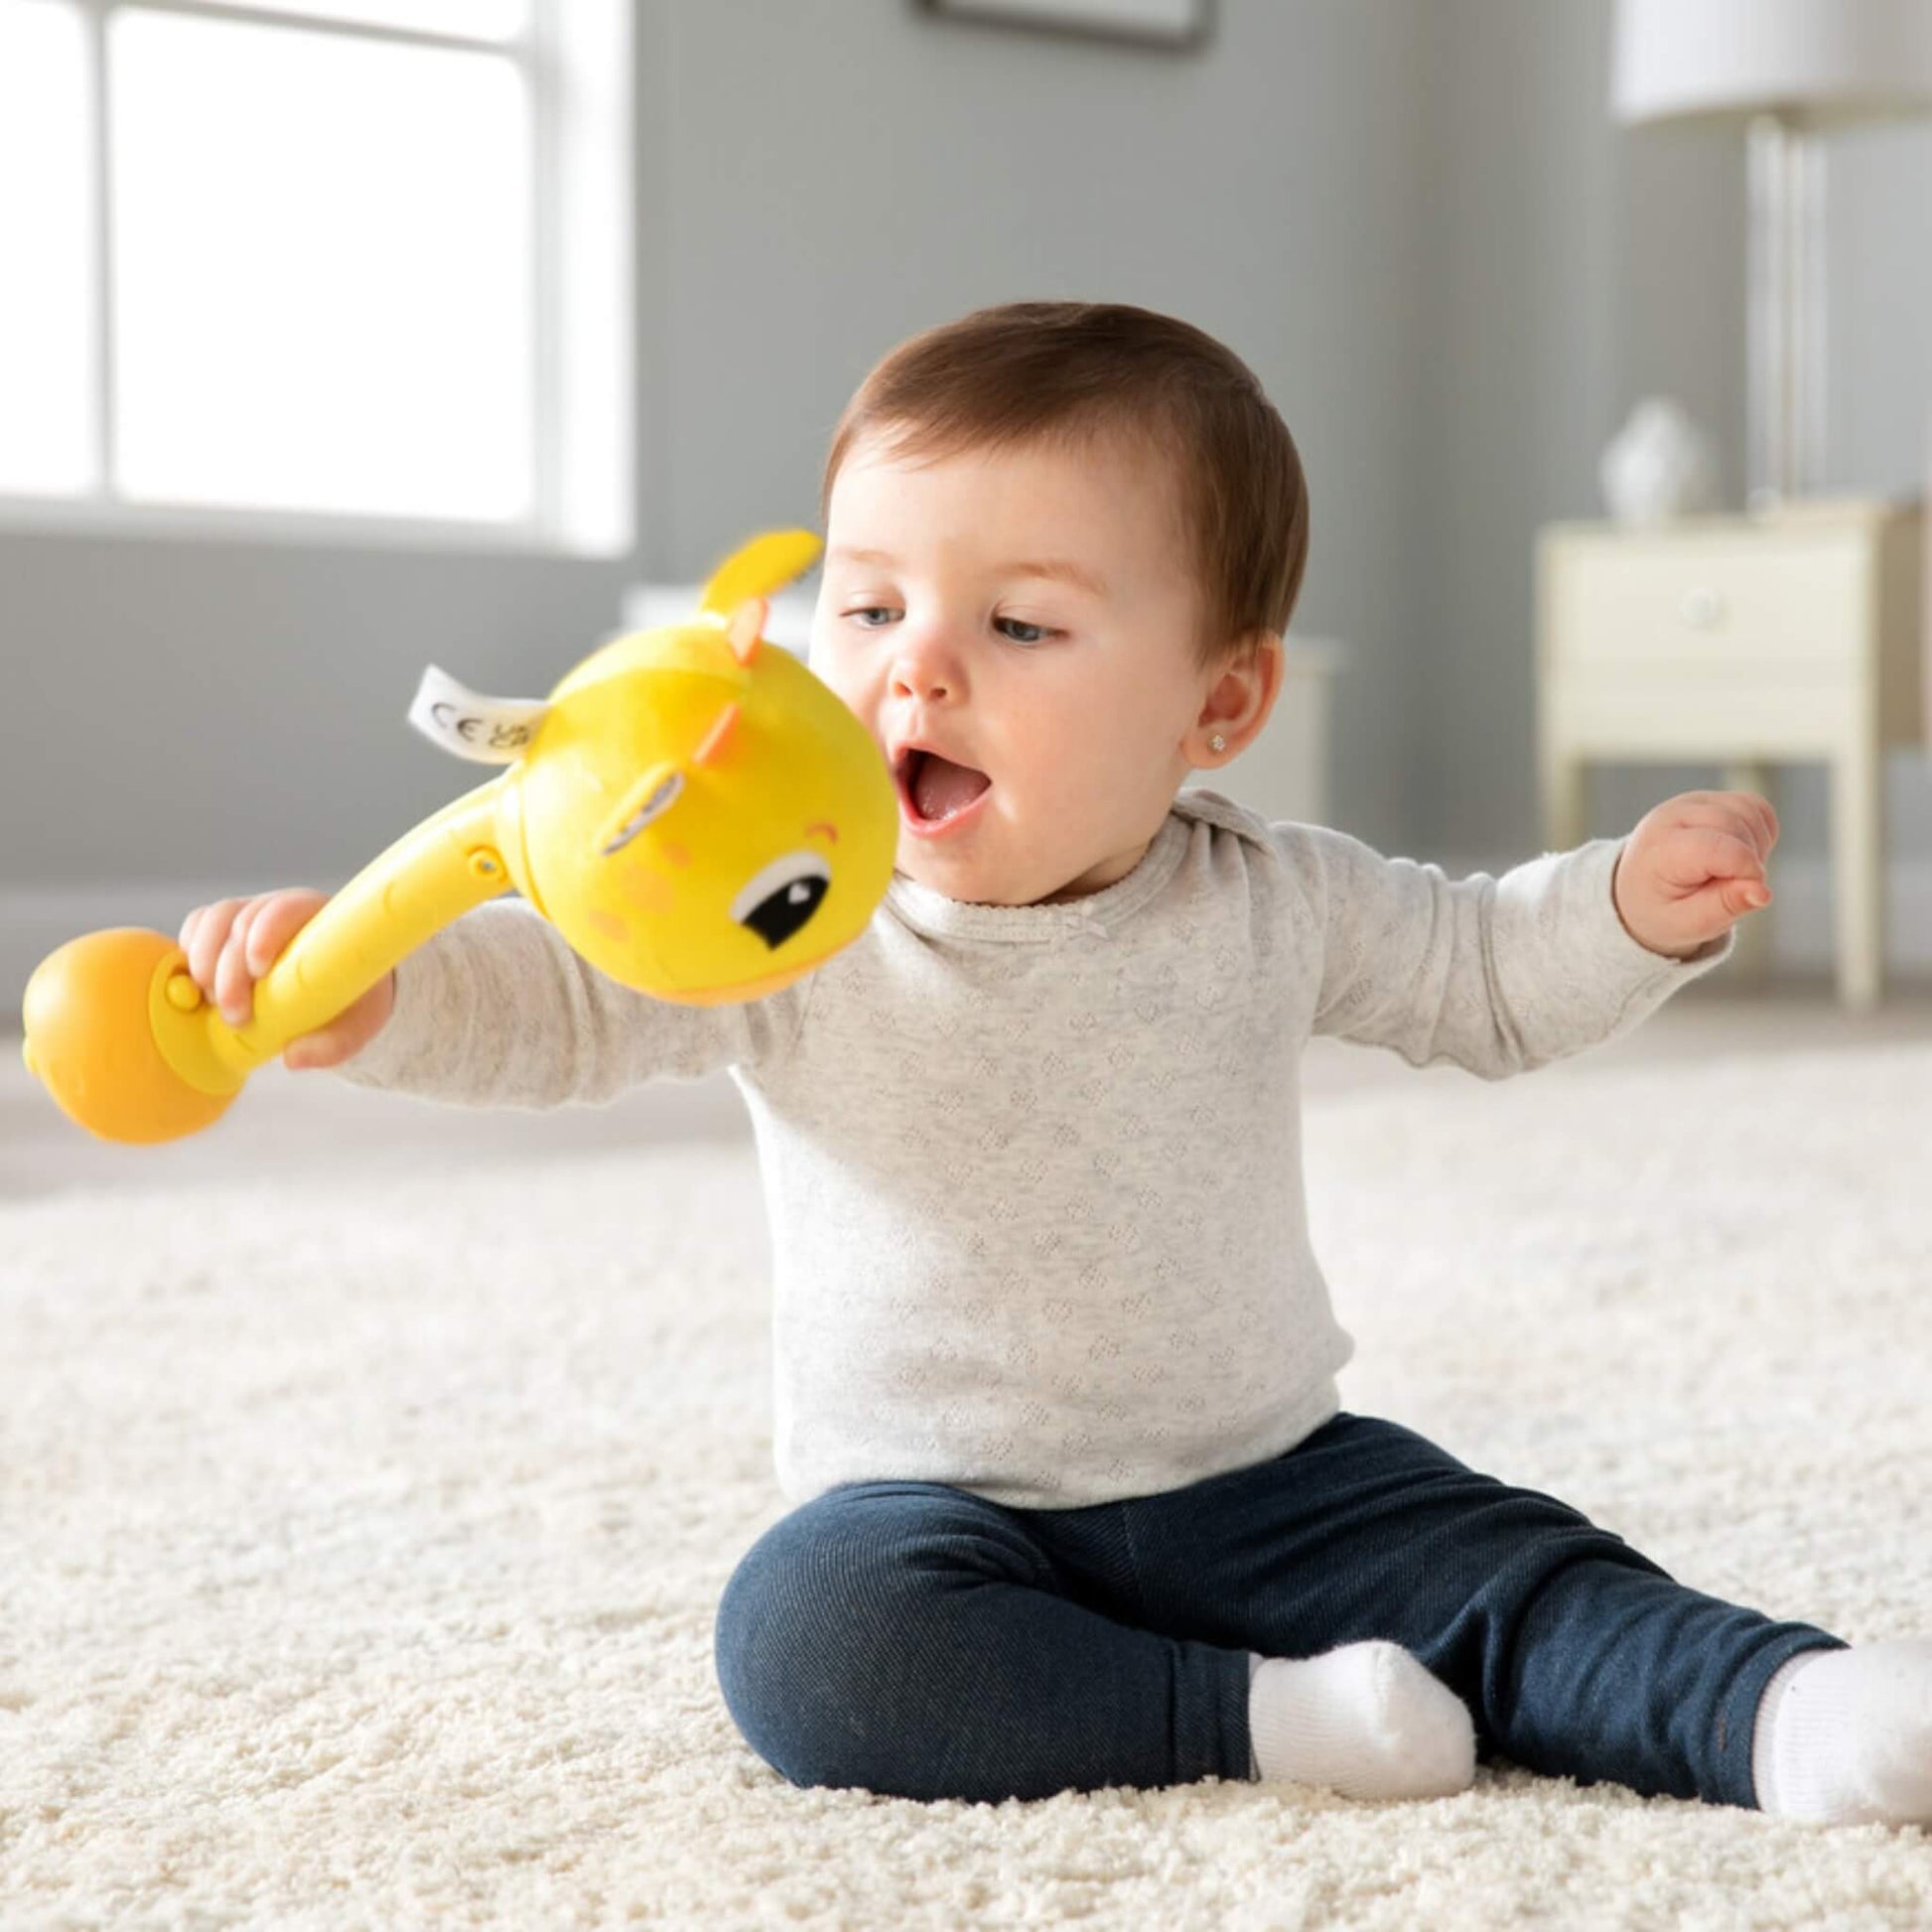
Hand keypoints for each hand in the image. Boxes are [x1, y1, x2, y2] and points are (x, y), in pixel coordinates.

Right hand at [178, 888, 395, 1069]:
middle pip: (243, 920)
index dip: (265, 934)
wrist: (339, 989)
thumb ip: (333, 1045)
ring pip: (213, 920)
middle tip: (235, 1016)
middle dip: (231, 971)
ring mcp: (250, 914)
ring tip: (212, 1003)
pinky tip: (199, 987)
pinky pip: (197, 926)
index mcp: (320, 920)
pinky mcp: (224, 928)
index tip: (259, 971)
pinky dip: (190, 953)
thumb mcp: (357, 1025)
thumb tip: (293, 1058)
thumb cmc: (353, 1001)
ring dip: (204, 962)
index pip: (286, 909)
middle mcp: (281, 910)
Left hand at [1611, 790, 1777, 960]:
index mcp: (1660, 850)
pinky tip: (1740, 855)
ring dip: (1758, 846)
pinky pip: (1755, 807)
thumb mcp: (1686, 923)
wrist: (1641, 889)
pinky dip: (1760, 832)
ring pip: (1750, 811)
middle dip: (1752, 859)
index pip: (1718, 847)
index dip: (1747, 870)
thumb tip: (1762, 892)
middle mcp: (1672, 816)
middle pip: (1736, 825)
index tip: (1749, 893)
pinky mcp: (1712, 799)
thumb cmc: (1662, 909)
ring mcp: (1692, 802)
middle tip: (1734, 887)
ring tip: (1733, 873)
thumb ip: (1723, 907)